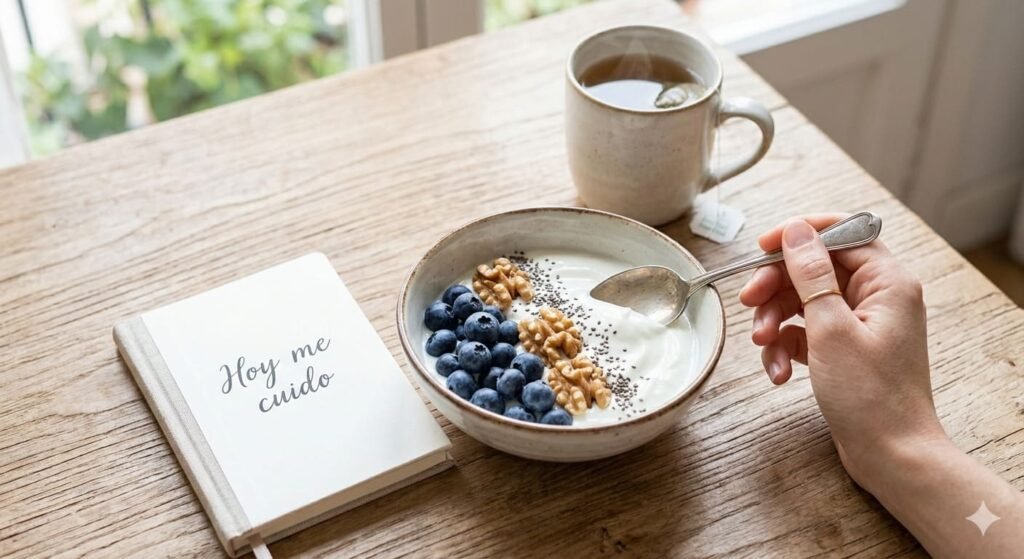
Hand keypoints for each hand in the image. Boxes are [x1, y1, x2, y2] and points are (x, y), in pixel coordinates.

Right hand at [739, 215, 944, 487]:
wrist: (891, 456)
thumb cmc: (872, 397)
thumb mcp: (832, 329)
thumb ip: (811, 275)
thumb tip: (797, 231)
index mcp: (887, 282)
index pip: (841, 233)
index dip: (799, 236)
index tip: (762, 247)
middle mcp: (876, 297)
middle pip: (814, 268)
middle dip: (776, 285)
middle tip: (748, 301)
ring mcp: (858, 324)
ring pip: (803, 301)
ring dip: (774, 320)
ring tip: (762, 344)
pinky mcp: (843, 349)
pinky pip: (803, 332)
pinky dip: (784, 347)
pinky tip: (777, 373)